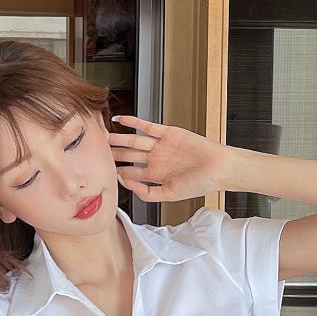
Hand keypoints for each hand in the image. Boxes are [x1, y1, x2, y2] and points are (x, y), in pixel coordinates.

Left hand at [108, 116, 228, 203]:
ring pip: (134, 140)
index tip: (103, 172)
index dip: (117, 172)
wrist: (219, 168)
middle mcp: (156, 159)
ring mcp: (161, 145)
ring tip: (103, 136)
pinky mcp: (168, 133)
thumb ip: (148, 194)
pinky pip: (147, 126)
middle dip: (113, 154)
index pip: (131, 173)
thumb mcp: (170, 195)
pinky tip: (120, 120)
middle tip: (96, 151)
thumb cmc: (200, 183)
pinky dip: (134, 122)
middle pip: (129, 155)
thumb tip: (127, 185)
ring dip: (119, 138)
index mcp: (155, 175)